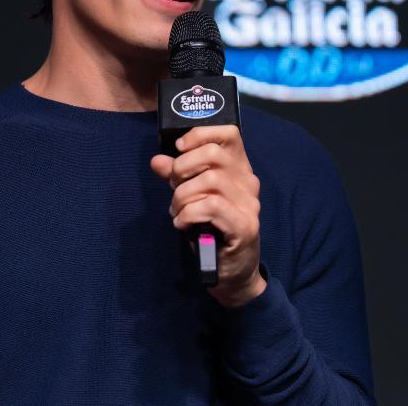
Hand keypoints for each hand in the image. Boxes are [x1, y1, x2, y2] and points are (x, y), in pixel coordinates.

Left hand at [150, 125, 266, 307]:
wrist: (233, 273)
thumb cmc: (212, 231)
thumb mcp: (192, 198)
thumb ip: (178, 177)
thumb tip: (157, 160)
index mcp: (239, 169)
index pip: (229, 133)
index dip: (200, 134)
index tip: (179, 148)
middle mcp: (248, 182)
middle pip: (213, 154)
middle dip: (183, 168)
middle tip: (174, 188)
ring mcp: (249, 204)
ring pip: (209, 180)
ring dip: (182, 196)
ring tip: (177, 212)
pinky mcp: (245, 226)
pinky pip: (210, 206)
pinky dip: (188, 213)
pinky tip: (182, 224)